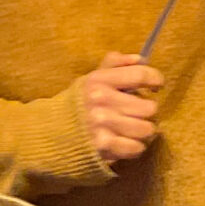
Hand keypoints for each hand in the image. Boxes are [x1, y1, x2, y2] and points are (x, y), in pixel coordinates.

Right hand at [77, 51, 162, 165]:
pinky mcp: (103, 146)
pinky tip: (125, 143)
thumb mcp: (90, 79)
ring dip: (144, 132)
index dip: (155, 79)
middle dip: (147, 112)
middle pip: (149, 107)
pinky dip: (135, 147)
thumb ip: (114, 65)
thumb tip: (141, 58)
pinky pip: (137, 147)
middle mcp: (101, 100)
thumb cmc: (76, 105)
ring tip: (133, 130)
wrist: (48, 133)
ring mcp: (102, 124)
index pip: (140, 75)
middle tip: (137, 115)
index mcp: (99, 80)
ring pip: (147, 129)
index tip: (156, 86)